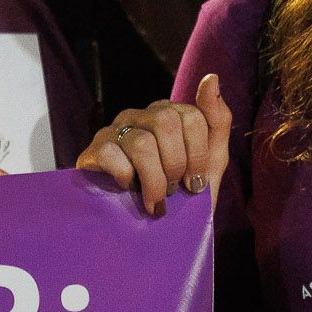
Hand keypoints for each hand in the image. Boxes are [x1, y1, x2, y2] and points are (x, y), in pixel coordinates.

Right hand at [76, 75, 231, 214]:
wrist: (155, 234)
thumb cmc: (182, 195)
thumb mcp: (211, 162)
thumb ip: (217, 120)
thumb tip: (211, 77)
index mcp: (169, 114)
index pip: (192, 116)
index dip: (198, 155)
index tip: (196, 183)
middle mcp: (140, 116)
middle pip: (166, 122)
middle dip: (176, 165)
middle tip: (175, 189)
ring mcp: (114, 131)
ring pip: (142, 143)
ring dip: (155, 180)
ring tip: (155, 198)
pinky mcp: (94, 151)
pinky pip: (113, 155)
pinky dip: (127, 179)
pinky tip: (128, 189)